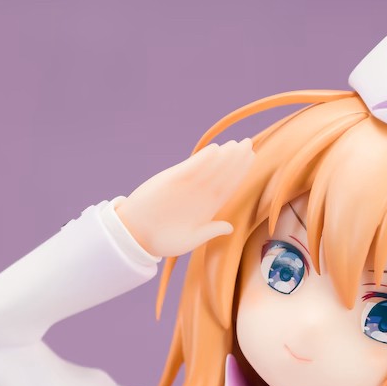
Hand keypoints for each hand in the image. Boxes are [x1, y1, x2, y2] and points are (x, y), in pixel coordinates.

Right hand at [115, 139, 252, 259]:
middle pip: (221, 174)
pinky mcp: (170, 180)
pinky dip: (202, 159)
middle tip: (247, 145)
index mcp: (207, 207)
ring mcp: (185, 185)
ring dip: (223, 156)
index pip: (227, 186)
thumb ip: (209, 231)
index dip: (239, 173)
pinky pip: (189, 168)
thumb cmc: (163, 241)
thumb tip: (230, 227)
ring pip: (208, 168)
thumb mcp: (190, 240)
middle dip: (235, 159)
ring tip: (236, 144)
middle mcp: (198, 193)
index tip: (250, 159)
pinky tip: (215, 150)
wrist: (136, 236)